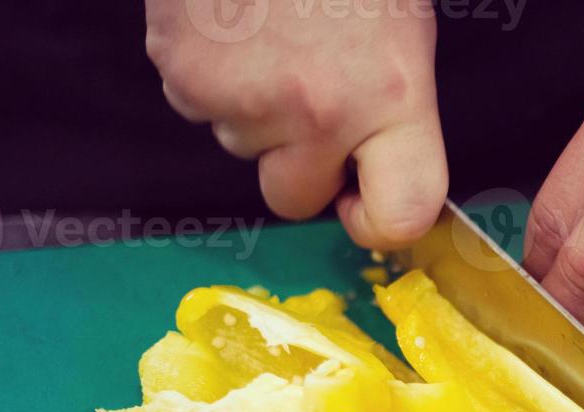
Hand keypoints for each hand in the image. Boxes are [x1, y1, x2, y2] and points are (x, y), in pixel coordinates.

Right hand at [146, 0, 447, 246]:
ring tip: (268, 27)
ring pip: (241, 144)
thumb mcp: (398, 26)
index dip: (380, 220)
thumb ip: (392, 106)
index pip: (403, 214)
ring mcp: (240, 97)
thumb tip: (379, 168)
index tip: (365, 201)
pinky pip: (196, 102)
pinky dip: (210, 71)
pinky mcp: (181, 73)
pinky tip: (231, 19)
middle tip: (306, 87)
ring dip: (251, 105)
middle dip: (298, 162)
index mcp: (391, 93)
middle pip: (295, 197)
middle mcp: (317, 110)